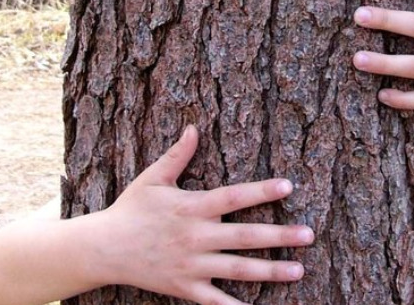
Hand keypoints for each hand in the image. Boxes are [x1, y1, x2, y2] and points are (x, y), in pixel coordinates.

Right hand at [95, 126, 314, 304]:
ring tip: (299, 270)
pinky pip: (215, 301)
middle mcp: (196, 236)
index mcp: (192, 207)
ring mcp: (192, 265)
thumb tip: (193, 127)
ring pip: (238, 269)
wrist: (103, 249)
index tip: (288, 187)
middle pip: (245, 236)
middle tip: (309, 235)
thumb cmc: (130, 209)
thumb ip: (177, 155)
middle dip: (280, 236)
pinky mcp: (185, 287)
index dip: (261, 191)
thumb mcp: (152, 178)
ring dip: (271, 271)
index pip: (233, 197)